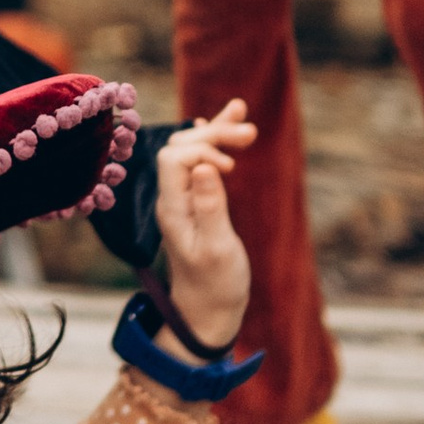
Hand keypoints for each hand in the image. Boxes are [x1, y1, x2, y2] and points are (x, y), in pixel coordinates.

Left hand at [153, 97, 253, 352]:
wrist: (208, 312)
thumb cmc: (215, 286)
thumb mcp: (218, 249)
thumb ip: (211, 206)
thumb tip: (203, 165)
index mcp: (172, 208)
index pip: (174, 158)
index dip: (201, 150)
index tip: (231, 169)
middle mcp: (172, 199)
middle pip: (181, 148)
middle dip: (213, 134)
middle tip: (251, 133)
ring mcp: (183, 200)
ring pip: (191, 151)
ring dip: (215, 131)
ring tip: (241, 111)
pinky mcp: (197, 203)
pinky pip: (199, 164)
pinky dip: (213, 143)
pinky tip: (219, 124)